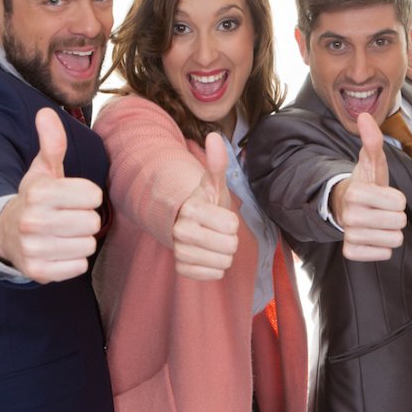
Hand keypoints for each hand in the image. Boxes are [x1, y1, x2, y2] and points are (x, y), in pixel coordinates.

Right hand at [0, 108, 102, 282]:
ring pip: (88, 245)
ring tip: (62, 234)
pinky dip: (73, 261)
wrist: (5, 233)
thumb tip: (46, 112)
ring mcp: (33, 249)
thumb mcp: (43, 170)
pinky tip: (58, 251)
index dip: (88, 196)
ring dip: (80, 240)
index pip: (93, 196)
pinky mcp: (38, 272)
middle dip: (85, 219)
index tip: (72, 198)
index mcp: (39, 193)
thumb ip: (52, 144)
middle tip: (67, 218)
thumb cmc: (35, 198)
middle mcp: (32, 221)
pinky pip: (79, 267)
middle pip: (92, 222)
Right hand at [173, 132, 239, 280]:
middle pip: (229, 246)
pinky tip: (207, 255)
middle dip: (230, 239)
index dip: (232, 222)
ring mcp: (180, 251)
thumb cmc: (207, 203)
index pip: (231, 226)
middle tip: (219, 231)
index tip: (221, 216)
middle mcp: (181, 230)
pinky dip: (215, 268)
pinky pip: (212, 275)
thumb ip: (217, 163)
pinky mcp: (182, 269)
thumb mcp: (214, 184)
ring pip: (222, 262)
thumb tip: (215, 135)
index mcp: (192, 209)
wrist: (188, 224)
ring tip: (213, 242)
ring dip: (223, 253)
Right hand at [330, 112, 406, 260]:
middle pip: (400, 222)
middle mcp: (350, 216)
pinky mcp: (351, 252)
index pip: (400, 203)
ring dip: (391, 231)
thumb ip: (372, 140)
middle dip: (396, 215)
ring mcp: (349, 235)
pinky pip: (384, 254)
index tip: (385, 195)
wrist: (344, 206)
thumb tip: (364, 115)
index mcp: (356, 193)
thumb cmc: (365, 183)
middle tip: (383, 209)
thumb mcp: (372, 162)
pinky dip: (383, 246)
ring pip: (394, 240)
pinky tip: (373, 235)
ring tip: (378, 221)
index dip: (397, 198)